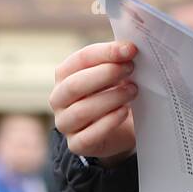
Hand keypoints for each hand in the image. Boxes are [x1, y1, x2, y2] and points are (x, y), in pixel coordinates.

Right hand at [50, 41, 138, 163]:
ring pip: (81, 111)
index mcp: (65, 75)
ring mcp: (65, 123)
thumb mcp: (118, 74)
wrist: (121, 130)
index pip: (80, 59)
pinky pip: (88, 136)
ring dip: (110, 98)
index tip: (130, 49)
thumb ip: (120, 60)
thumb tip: (131, 47)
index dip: (106, 53)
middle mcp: (59, 98)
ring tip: (133, 90)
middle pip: (75, 85)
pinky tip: (124, 112)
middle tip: (131, 68)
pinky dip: (107, 122)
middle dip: (105, 74)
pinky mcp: (76, 144)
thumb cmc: (116, 94)